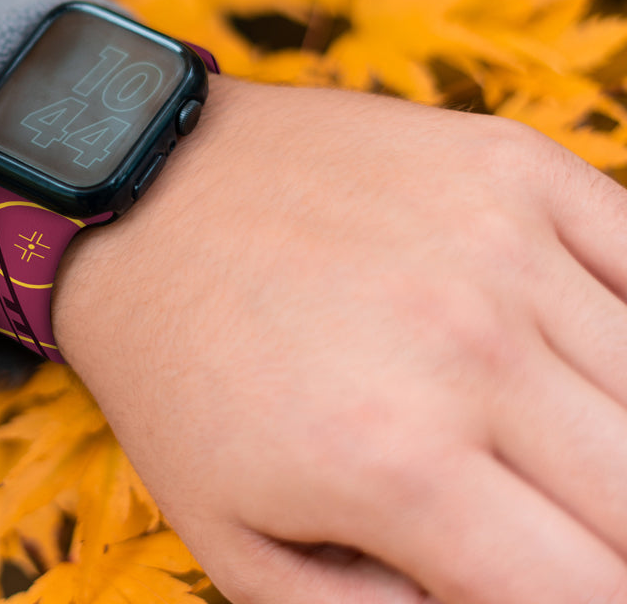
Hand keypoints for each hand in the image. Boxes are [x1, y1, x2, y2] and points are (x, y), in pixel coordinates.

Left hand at [53, 75, 626, 602]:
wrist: (143, 191)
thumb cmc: (179, 363)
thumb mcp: (235, 538)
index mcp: (395, 460)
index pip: (591, 594)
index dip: (585, 603)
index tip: (548, 576)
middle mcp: (469, 346)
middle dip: (610, 534)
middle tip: (554, 518)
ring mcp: (501, 238)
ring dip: (617, 429)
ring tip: (553, 436)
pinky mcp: (509, 162)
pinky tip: (591, 355)